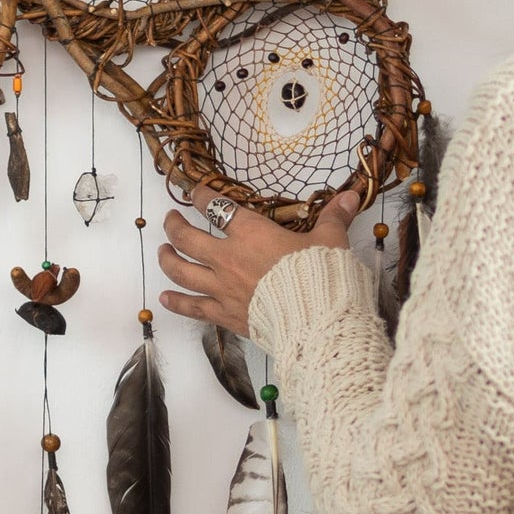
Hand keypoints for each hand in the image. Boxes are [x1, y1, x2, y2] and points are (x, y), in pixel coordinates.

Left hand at [158, 188, 359, 335]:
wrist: (316, 320)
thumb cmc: (322, 276)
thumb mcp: (331, 240)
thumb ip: (334, 217)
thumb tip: (351, 196)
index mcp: (251, 233)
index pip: (218, 208)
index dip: (204, 197)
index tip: (195, 192)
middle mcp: (227, 258)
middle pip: (187, 238)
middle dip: (174, 226)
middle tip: (170, 220)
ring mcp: (221, 287)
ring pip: (181, 270)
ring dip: (167, 259)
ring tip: (162, 252)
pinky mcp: (223, 314)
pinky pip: (191, 306)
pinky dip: (175, 301)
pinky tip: (164, 298)